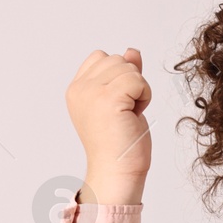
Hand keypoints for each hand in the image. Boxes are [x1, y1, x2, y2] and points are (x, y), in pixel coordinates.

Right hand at [67, 47, 152, 203]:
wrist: (117, 171)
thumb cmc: (121, 143)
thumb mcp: (123, 102)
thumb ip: (124, 75)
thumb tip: (133, 51)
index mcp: (77, 89)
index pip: (102, 57)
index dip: (119, 76)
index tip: (120, 103)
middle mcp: (80, 88)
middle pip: (117, 59)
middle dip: (131, 82)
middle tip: (126, 112)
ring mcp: (91, 92)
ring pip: (129, 68)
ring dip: (140, 90)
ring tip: (129, 114)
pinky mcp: (108, 98)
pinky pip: (138, 79)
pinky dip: (145, 96)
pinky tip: (136, 114)